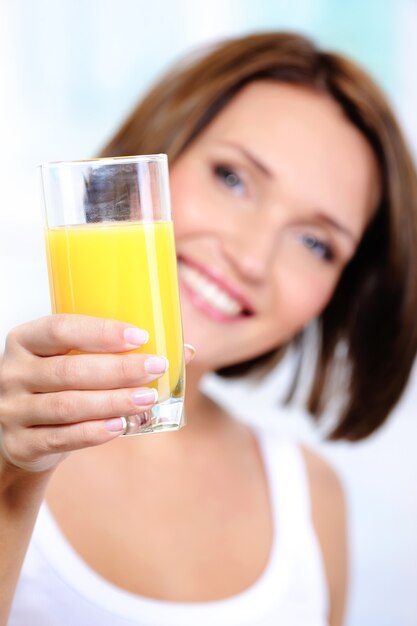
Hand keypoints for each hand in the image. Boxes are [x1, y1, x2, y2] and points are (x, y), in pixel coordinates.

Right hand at [0, 315, 195, 473]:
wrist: (21, 433)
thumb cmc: (59, 386)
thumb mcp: (75, 360)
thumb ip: (119, 351)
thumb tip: (185, 350)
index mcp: (26, 340)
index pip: (60, 328)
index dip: (100, 332)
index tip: (140, 336)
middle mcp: (13, 372)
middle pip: (69, 370)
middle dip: (118, 370)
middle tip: (156, 367)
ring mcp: (12, 410)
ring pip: (67, 406)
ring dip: (113, 402)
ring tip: (148, 398)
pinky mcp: (20, 444)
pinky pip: (61, 438)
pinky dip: (94, 432)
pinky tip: (121, 425)